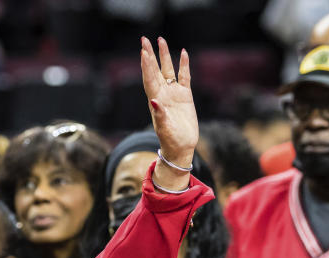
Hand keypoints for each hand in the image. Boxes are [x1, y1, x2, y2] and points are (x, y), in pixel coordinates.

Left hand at [140, 36, 197, 190]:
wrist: (181, 147)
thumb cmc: (170, 140)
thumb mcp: (164, 129)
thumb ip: (159, 115)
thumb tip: (154, 101)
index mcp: (155, 99)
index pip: (149, 78)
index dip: (146, 65)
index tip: (143, 51)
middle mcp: (162, 93)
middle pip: (155, 69)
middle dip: (150, 55)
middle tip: (145, 39)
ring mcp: (173, 93)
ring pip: (168, 70)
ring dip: (165, 56)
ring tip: (161, 40)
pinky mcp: (185, 96)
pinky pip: (184, 76)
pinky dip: (184, 65)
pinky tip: (184, 53)